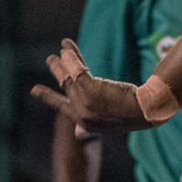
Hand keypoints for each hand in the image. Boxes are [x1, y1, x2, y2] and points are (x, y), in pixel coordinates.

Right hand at [31, 39, 152, 135]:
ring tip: (63, 48)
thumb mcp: (108, 125)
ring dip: (65, 60)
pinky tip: (68, 49)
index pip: (62, 107)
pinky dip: (72, 58)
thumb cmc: (132, 116)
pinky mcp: (90, 90)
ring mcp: (84, 102)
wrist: (147, 111)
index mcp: (84, 124)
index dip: (49, 97)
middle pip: (66, 87)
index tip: (35, 89)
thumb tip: (77, 134)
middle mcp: (80, 114)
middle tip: (51, 59)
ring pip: (71, 77)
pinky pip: (78, 71)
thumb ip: (88, 129)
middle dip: (57, 71)